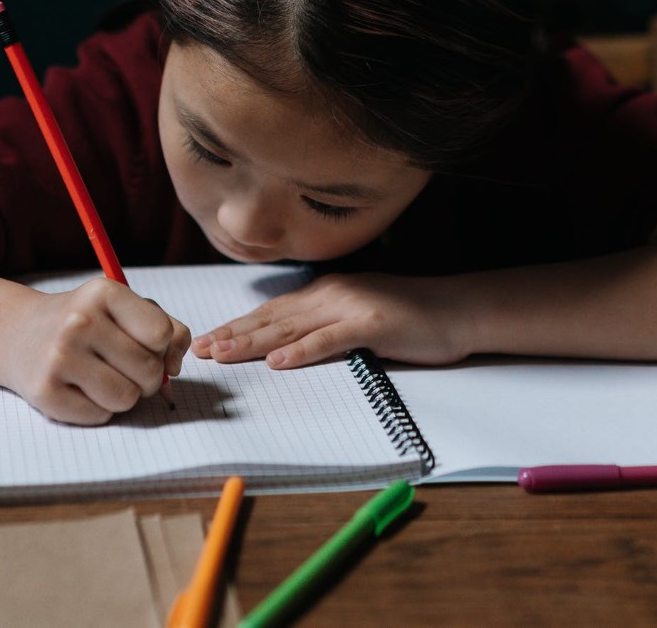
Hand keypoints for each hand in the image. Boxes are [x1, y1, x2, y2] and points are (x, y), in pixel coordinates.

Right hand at [0, 277, 189, 424]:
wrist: (18, 334)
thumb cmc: (85, 322)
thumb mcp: (124, 309)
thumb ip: (167, 330)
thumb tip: (174, 368)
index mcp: (103, 293)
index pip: (161, 334)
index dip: (160, 347)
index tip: (141, 344)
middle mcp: (79, 322)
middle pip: (148, 370)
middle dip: (145, 376)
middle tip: (122, 366)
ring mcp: (59, 358)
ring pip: (127, 398)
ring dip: (123, 395)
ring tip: (102, 377)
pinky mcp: (44, 392)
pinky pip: (99, 416)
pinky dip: (97, 409)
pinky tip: (79, 388)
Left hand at [189, 272, 467, 369]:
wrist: (458, 309)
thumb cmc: (411, 319)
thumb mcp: (358, 320)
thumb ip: (325, 329)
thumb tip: (289, 347)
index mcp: (325, 294)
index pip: (271, 313)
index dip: (237, 326)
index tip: (206, 341)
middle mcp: (331, 295)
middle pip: (272, 319)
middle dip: (232, 334)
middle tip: (198, 349)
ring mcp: (351, 307)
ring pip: (292, 327)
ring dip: (253, 342)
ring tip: (222, 354)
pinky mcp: (373, 324)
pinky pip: (330, 339)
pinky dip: (302, 351)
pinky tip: (277, 362)